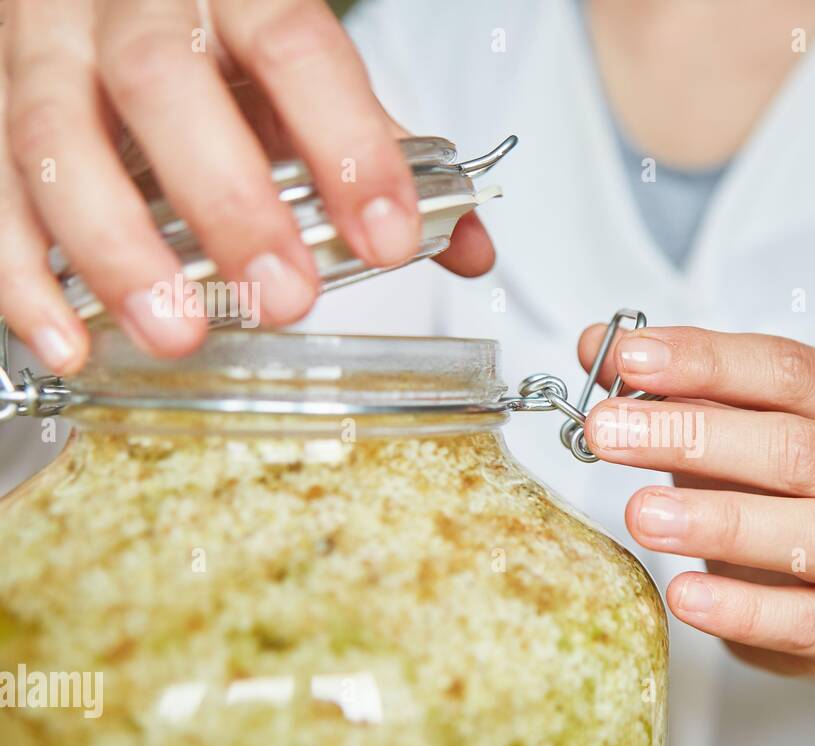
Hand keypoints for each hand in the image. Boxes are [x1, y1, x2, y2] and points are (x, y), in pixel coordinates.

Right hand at [0, 0, 493, 373]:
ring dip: (117, 249)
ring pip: (53, 136)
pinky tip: (68, 341)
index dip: (346, 142)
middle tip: (283, 298)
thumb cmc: (217, 31)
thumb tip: (468, 247)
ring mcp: (41, 46)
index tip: (389, 237)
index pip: (294, 46)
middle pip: (164, 85)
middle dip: (229, 202)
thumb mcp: (299, 72)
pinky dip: (20, 274)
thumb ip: (375, 148)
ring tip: (177, 334)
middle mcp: (126, 2)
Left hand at [579, 325, 814, 679]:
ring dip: (721, 522)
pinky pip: (806, 621)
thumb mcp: (736, 433)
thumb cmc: (783, 499)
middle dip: (694, 435)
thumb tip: (601, 346)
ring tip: (641, 515)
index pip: (791, 371)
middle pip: (798, 448)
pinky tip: (683, 595)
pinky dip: (743, 611)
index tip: (630, 360)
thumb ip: (679, 389)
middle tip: (608, 434)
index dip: (709, 361)